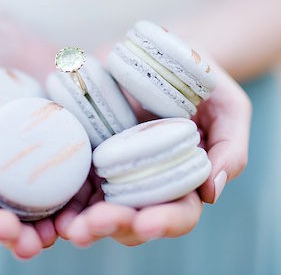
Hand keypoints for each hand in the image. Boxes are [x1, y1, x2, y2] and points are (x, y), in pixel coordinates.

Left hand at [57, 59, 250, 246]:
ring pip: (98, 209)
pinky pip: (73, 180)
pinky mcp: (88, 152)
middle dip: (113, 226)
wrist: (164, 52)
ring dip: (82, 222)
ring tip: (67, 226)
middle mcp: (148, 183)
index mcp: (184, 181)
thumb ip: (230, 147)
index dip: (164, 222)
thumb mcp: (230, 107)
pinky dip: (62, 198)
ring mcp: (115, 171)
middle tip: (90, 228)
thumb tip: (212, 191)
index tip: (145, 223)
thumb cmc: (205, 82)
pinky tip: (51, 209)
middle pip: (132, 220)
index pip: (179, 213)